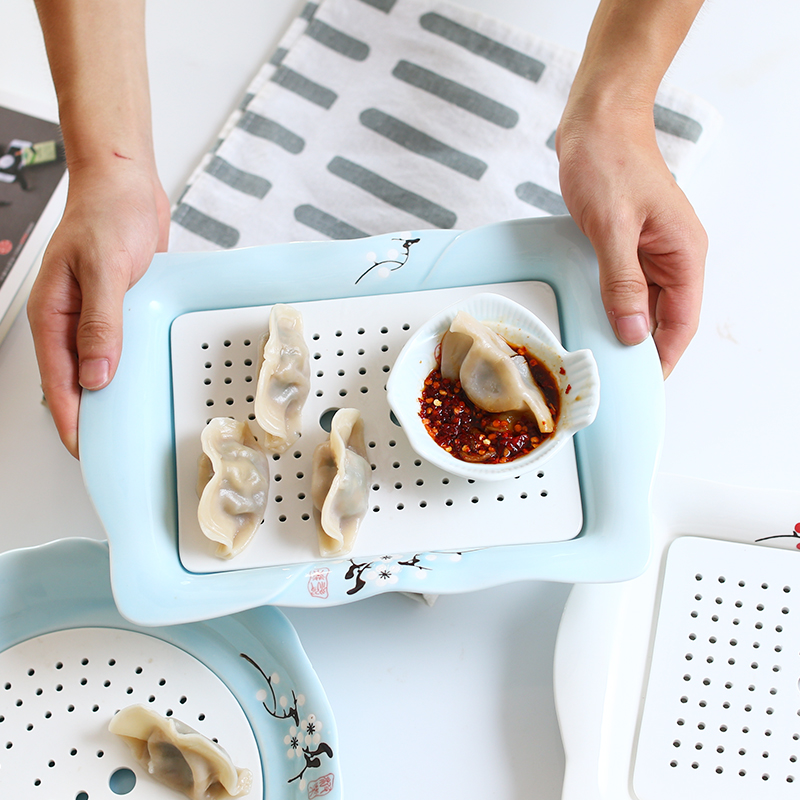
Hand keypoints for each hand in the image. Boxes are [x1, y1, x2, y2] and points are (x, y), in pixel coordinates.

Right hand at [27, 159, 169, 456]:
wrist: (125, 180)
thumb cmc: (106, 213)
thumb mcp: (104, 270)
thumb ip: (101, 324)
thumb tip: (96, 375)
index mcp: (53, 314)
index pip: (58, 382)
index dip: (71, 420)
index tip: (85, 449)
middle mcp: (70, 319)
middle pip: (75, 381)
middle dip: (89, 416)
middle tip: (111, 449)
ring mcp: (95, 315)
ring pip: (98, 366)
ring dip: (111, 393)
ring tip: (129, 425)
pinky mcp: (119, 307)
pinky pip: (121, 346)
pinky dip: (130, 366)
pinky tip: (146, 380)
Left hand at [556, 105, 706, 377]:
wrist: (597, 119)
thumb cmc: (609, 159)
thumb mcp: (612, 226)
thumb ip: (622, 281)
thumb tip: (632, 331)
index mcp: (683, 252)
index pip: (682, 321)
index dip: (664, 356)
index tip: (645, 385)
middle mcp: (672, 254)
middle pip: (664, 317)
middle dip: (642, 348)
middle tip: (614, 377)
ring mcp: (649, 249)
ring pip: (642, 304)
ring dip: (624, 327)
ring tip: (601, 356)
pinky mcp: (627, 243)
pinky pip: (624, 285)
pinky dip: (611, 304)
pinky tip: (593, 319)